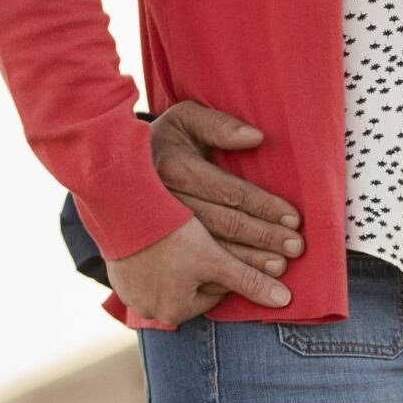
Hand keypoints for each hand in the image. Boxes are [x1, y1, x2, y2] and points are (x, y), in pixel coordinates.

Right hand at [106, 214, 291, 325]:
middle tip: (214, 244)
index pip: (217, 292)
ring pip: (170, 276)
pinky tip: (165, 237)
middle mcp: (148, 309)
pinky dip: (160, 253)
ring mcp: (130, 291)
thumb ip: (249, 281)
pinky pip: (149, 264)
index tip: (237, 252)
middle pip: (194, 287)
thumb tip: (285, 302)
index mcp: (173, 311)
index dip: (231, 270)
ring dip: (182, 260)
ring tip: (190, 239)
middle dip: (208, 267)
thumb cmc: (170, 237)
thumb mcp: (214, 260)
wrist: (117, 212)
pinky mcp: (119, 270)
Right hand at [148, 100, 303, 283]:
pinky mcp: (142, 270)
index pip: (230, 193)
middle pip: (225, 227)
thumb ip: (218, 125)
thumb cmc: (153, 145)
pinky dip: (218, 282)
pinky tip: (244, 283)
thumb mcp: (183, 120)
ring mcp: (149, 238)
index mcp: (173, 170)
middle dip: (264, 239)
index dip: (266, 207)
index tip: (295, 219)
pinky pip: (188, 278)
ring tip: (279, 267)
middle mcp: (161, 207)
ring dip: (248, 265)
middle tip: (297, 247)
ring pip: (209, 257)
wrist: (104, 181)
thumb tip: (257, 137)